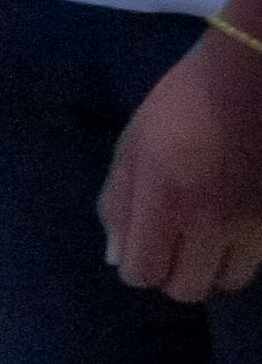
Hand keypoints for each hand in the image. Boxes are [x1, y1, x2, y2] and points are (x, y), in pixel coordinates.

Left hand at [102, 29, 261, 301]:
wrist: (257, 74)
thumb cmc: (185, 102)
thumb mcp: (134, 145)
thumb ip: (119, 203)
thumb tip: (116, 257)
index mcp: (166, 202)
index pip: (144, 274)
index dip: (140, 264)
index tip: (145, 241)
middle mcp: (212, 222)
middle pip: (188, 289)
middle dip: (175, 272)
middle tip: (176, 243)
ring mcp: (254, 223)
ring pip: (230, 280)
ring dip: (214, 266)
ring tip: (210, 234)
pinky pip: (259, 259)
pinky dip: (244, 251)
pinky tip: (237, 220)